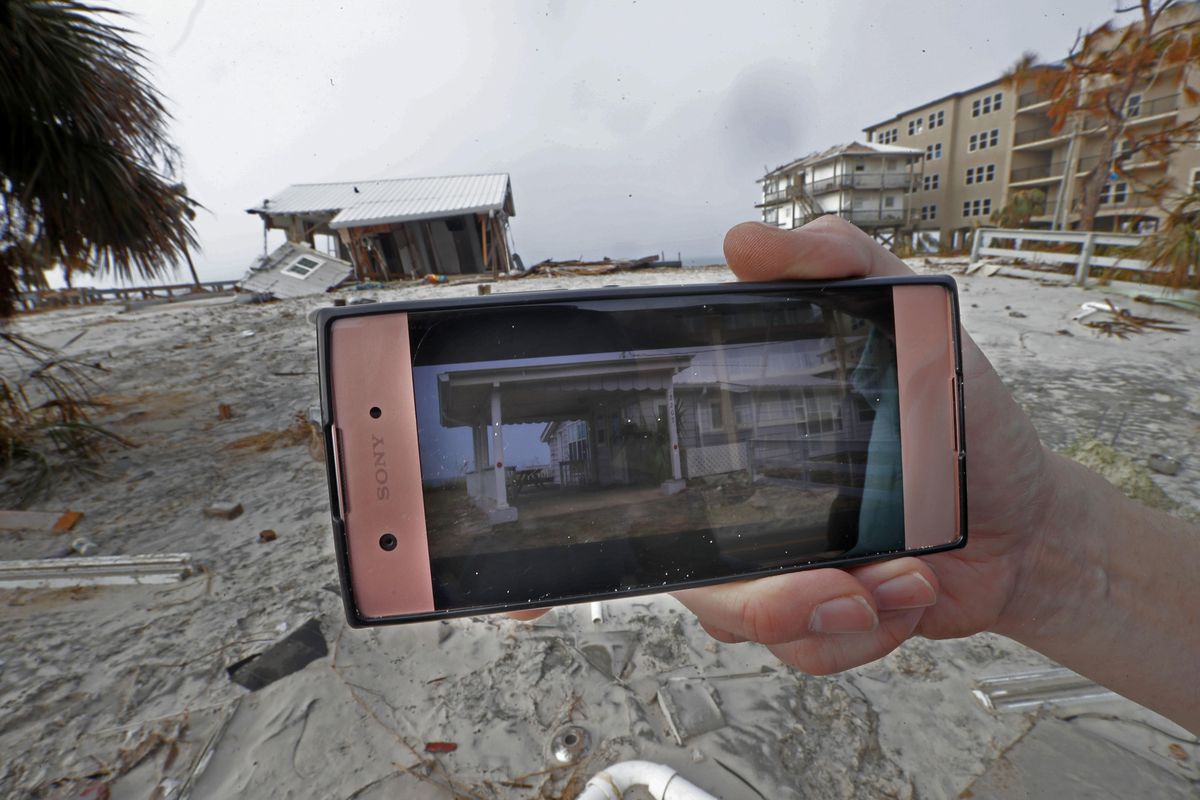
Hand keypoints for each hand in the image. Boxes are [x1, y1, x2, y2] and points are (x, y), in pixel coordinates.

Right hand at [672, 216, 1054, 674]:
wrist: (1032, 523)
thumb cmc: (966, 421)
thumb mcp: (915, 321)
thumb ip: (842, 263)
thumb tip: (746, 242)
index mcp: (745, 434)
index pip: (659, 467)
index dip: (634, 505)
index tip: (654, 534)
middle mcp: (746, 505)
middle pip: (691, 576)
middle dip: (765, 602)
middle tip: (841, 589)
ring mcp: (779, 567)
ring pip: (744, 626)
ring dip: (829, 622)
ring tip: (907, 580)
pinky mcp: (820, 619)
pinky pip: (804, 653)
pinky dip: (863, 639)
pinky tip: (909, 594)